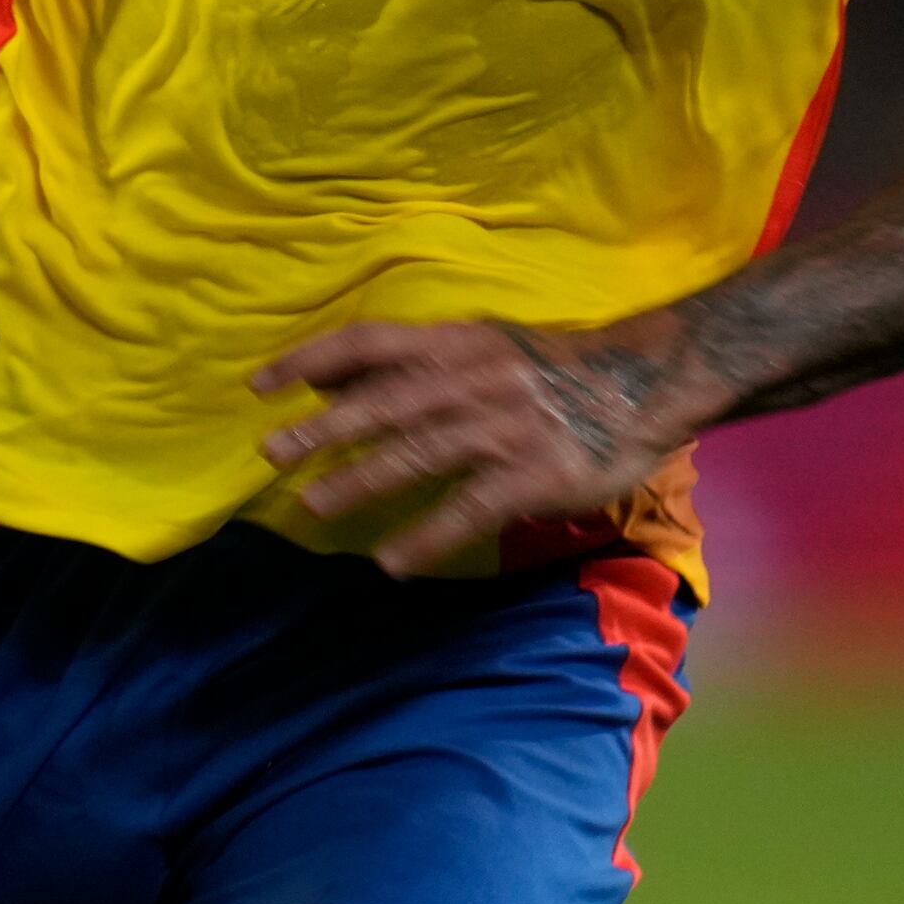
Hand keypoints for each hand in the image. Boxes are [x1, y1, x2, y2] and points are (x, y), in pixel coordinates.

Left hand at [252, 316, 709, 576]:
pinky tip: (392, 561)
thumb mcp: (476, 346)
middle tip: (271, 454)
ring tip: (313, 507)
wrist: (644, 382)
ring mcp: (504, 428)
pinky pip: (470, 509)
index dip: (310, 359)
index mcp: (452, 343)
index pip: (367, 342)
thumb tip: (322, 381)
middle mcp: (471, 380)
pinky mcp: (536, 475)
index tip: (259, 385)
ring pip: (418, 455)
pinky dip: (428, 537)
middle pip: (383, 402)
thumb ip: (406, 363)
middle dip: (322, 429)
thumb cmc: (546, 367)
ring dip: (361, 482)